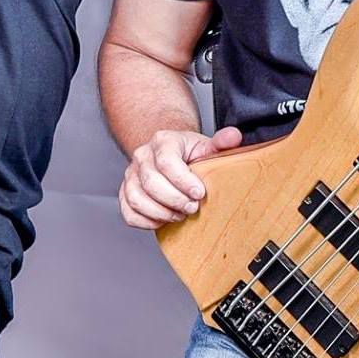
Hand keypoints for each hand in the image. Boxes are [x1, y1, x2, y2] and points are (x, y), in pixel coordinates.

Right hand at [119, 125, 243, 229]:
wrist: (171, 155)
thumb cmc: (190, 154)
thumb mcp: (207, 146)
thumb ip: (221, 142)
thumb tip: (233, 136)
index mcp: (163, 140)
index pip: (167, 162)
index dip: (183, 182)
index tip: (200, 193)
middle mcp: (142, 155)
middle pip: (151, 182)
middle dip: (174, 200)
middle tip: (192, 207)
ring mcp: (131, 174)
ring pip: (136, 198)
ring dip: (160, 212)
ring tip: (180, 214)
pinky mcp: (125, 192)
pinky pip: (128, 212)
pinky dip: (146, 221)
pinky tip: (164, 219)